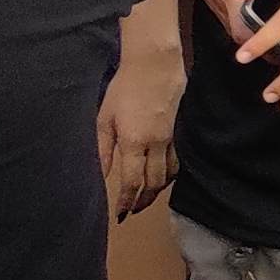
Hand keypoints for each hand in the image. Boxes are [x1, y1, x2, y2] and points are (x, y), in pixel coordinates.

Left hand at [97, 21, 179, 217]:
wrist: (155, 65)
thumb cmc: (124, 89)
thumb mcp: (104, 118)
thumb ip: (102, 149)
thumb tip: (101, 175)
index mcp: (134, 143)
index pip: (132, 181)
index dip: (127, 201)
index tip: (120, 214)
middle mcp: (156, 145)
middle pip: (154, 182)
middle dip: (144, 200)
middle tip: (134, 210)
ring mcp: (171, 137)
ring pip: (169, 173)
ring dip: (159, 189)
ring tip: (148, 196)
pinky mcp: (179, 129)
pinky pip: (177, 159)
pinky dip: (170, 173)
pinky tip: (163, 174)